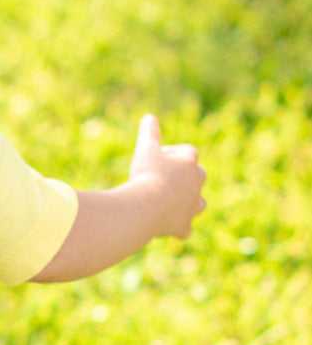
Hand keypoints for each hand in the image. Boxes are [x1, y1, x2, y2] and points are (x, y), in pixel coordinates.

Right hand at [128, 114, 206, 238]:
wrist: (147, 206)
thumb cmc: (146, 175)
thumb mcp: (145, 149)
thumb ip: (149, 132)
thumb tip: (149, 116)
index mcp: (190, 162)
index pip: (188, 152)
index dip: (171, 153)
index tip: (155, 156)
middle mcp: (197, 183)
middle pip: (197, 175)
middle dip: (182, 176)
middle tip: (158, 177)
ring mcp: (192, 206)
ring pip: (198, 202)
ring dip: (188, 201)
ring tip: (169, 201)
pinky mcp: (183, 225)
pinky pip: (184, 228)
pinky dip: (178, 227)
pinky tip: (169, 227)